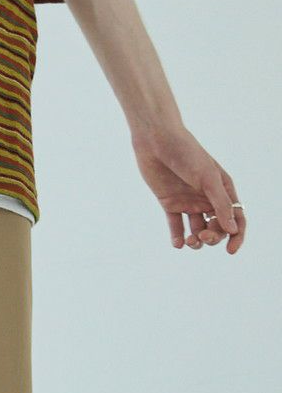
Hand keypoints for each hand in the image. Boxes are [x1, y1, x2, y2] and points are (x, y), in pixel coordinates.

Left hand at [132, 125, 245, 254]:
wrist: (157, 141)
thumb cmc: (187, 154)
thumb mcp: (207, 179)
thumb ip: (220, 204)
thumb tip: (233, 230)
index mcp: (223, 189)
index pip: (236, 218)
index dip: (236, 236)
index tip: (230, 251)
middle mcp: (207, 197)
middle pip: (216, 227)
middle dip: (212, 237)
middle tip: (202, 236)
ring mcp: (188, 201)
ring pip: (197, 230)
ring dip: (195, 240)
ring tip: (189, 241)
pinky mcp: (169, 203)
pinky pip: (176, 226)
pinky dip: (177, 237)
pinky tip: (178, 243)